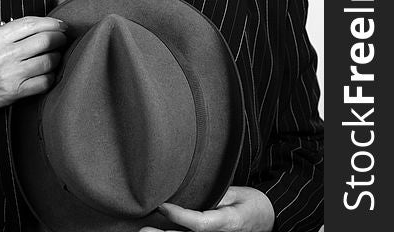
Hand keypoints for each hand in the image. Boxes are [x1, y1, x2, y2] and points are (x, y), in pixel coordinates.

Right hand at [0, 16, 67, 126]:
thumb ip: (11, 32)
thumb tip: (44, 26)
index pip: (31, 24)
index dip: (52, 23)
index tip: (61, 25)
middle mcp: (2, 54)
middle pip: (44, 41)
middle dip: (59, 38)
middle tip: (63, 39)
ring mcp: (9, 74)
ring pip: (48, 61)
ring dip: (57, 57)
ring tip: (56, 56)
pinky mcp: (14, 92)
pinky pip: (44, 82)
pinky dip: (52, 76)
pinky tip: (49, 73)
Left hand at [140, 186, 274, 231]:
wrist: (270, 219)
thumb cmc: (254, 204)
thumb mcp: (238, 194)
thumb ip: (217, 194)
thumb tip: (195, 188)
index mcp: (227, 224)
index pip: (200, 224)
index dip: (180, 217)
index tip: (163, 206)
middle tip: (144, 229)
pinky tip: (162, 231)